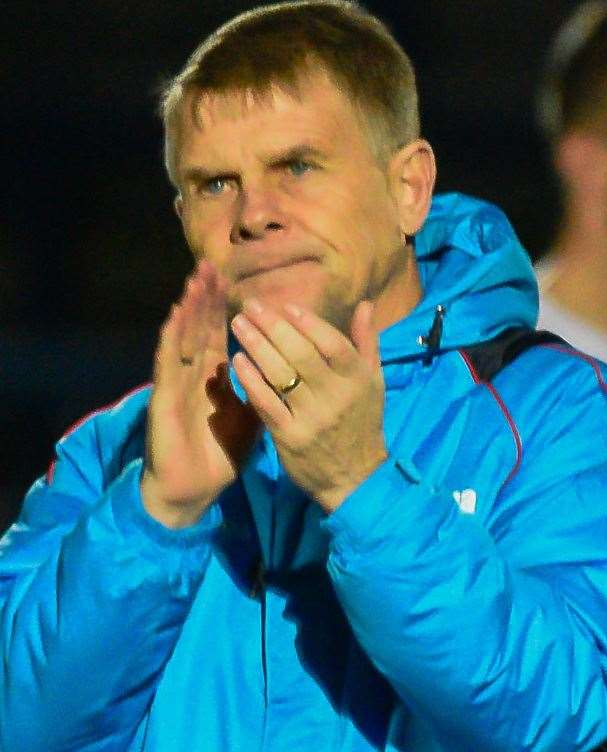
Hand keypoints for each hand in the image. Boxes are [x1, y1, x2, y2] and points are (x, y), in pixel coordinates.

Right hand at [141, 262, 260, 528]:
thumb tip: (295, 366)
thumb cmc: (221, 451)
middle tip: (210, 265)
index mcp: (215, 376)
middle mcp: (194, 375)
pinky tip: (174, 317)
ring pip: (182, 339)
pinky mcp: (164, 399)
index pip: (221, 334)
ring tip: (194, 280)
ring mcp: (178, 384)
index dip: (226, 307)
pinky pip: (168, 365)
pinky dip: (171, 339)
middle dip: (205, 298)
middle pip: (200, 329)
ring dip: (188, 309)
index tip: (233, 278)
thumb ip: (269, 387)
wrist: (194, 487)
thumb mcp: (254, 414)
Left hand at [230, 298, 387, 512]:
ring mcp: (312, 417)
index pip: (333, 344)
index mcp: (358, 380)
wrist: (355, 477)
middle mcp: (336, 396)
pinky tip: (237, 361)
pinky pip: (266, 402)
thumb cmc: (363, 423)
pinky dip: (250, 380)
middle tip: (250, 306)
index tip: (286, 307)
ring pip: (280, 374)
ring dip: (256, 346)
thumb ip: (367, 343)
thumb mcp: (373, 383)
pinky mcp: (289, 436)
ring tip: (238, 325)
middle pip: (301, 354)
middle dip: (273, 327)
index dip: (309, 323)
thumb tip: (364, 304)